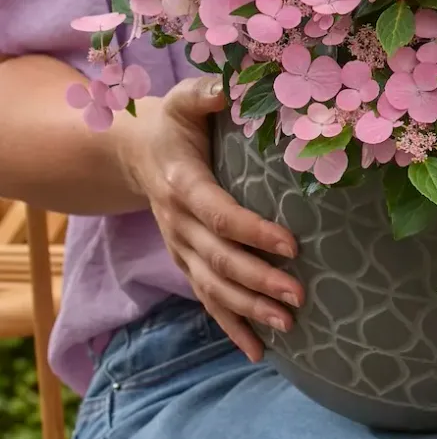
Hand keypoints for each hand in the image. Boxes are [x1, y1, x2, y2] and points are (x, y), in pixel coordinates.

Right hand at [118, 76, 303, 361]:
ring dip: (249, 310)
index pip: (220, 214)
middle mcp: (178, 222)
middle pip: (218, 260)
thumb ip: (208, 93)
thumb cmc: (173, 119)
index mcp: (182, 183)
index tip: (292, 244)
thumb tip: (232, 87)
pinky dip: (231, 327)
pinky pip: (207, 299)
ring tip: (289, 325)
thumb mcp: (186, 98)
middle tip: (300, 295)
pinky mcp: (185, 261)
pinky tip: (260, 352)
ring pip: (212, 287)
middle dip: (258, 281)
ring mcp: (180, 247)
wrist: (134, 150)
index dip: (253, 232)